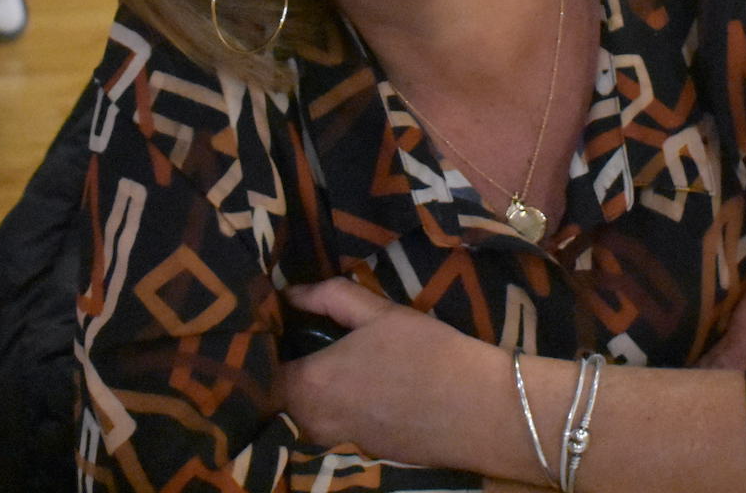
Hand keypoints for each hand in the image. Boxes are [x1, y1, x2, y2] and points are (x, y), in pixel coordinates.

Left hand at [279, 277, 497, 467]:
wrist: (481, 410)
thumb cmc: (428, 352)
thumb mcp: (379, 312)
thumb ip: (329, 297)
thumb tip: (292, 293)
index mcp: (310, 383)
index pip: (264, 368)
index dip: (271, 344)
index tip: (282, 324)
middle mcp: (313, 421)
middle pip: (283, 393)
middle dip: (291, 367)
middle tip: (310, 337)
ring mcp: (337, 441)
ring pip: (307, 412)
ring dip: (314, 389)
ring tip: (336, 358)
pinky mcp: (362, 453)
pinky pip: (333, 426)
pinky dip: (338, 408)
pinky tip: (363, 387)